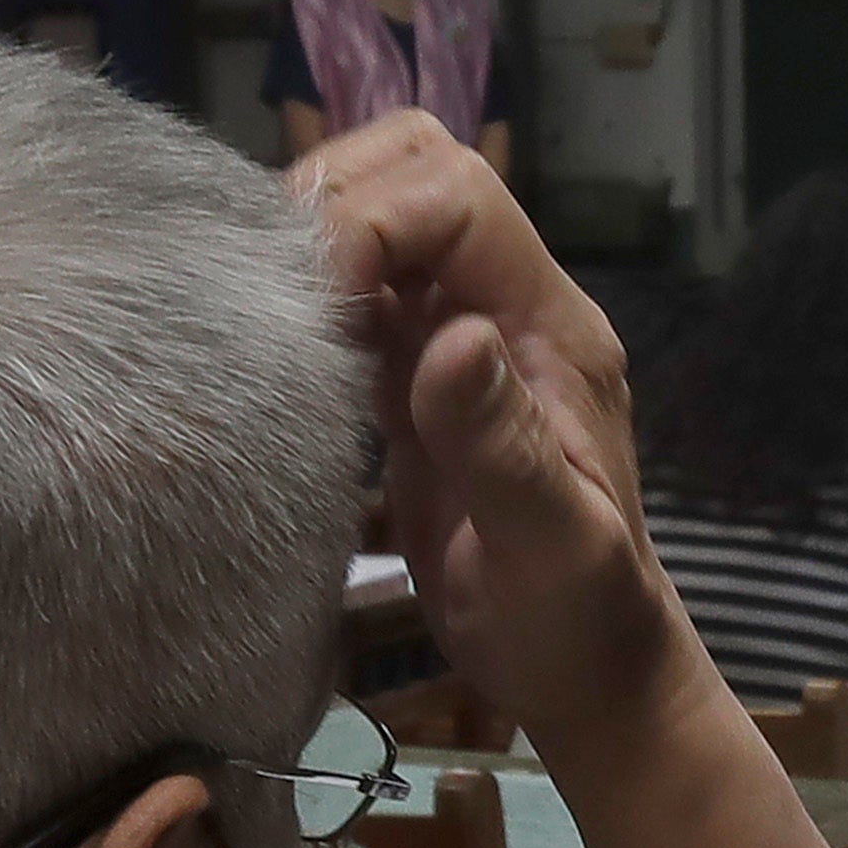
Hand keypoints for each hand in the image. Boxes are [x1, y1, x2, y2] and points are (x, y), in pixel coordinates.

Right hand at [301, 116, 682, 749]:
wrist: (590, 675)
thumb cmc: (580, 623)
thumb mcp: (553, 547)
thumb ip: (502, 443)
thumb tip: (454, 336)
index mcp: (551, 329)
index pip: (460, 197)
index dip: (375, 216)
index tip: (310, 288)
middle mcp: (509, 311)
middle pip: (423, 172)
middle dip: (338, 198)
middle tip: (270, 282)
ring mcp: (463, 339)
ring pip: (387, 218)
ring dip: (316, 239)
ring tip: (257, 307)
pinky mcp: (419, 381)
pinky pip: (362, 293)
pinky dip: (310, 296)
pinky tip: (270, 346)